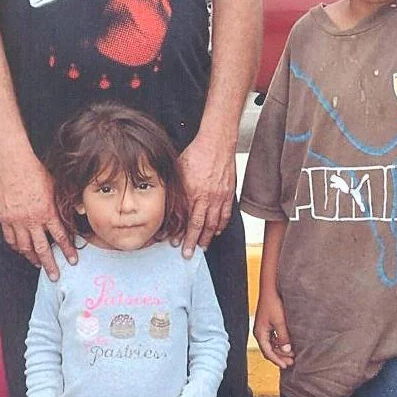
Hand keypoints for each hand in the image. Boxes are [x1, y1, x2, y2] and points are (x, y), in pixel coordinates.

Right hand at [0, 154, 76, 278]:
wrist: (13, 165)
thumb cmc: (36, 172)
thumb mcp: (56, 186)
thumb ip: (64, 203)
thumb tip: (77, 213)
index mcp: (47, 212)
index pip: (60, 237)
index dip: (67, 250)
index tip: (72, 261)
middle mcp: (32, 220)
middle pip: (42, 248)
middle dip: (49, 264)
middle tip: (55, 276)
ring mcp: (17, 220)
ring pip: (24, 247)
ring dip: (32, 258)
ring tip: (37, 264)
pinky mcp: (5, 218)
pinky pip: (10, 239)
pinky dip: (16, 247)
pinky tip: (21, 250)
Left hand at [179, 135, 235, 255]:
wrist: (217, 142)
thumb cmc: (196, 153)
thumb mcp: (177, 170)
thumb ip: (174, 189)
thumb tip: (168, 205)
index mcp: (193, 192)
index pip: (186, 220)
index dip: (181, 234)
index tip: (175, 244)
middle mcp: (207, 197)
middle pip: (200, 226)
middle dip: (193, 242)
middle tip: (188, 254)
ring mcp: (219, 196)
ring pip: (214, 223)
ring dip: (207, 237)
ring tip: (202, 246)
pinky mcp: (228, 193)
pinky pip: (225, 214)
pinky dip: (221, 225)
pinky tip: (216, 231)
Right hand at [253, 288, 294, 368]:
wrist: (271, 289)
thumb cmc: (273, 303)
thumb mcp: (280, 322)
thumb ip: (283, 337)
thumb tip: (287, 350)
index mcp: (260, 333)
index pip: (268, 352)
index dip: (277, 360)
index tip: (286, 366)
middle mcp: (260, 332)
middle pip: (269, 350)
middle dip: (280, 357)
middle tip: (292, 362)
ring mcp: (263, 328)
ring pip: (272, 345)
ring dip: (281, 350)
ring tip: (292, 354)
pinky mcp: (268, 324)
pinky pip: (273, 338)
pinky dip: (280, 343)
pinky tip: (289, 344)